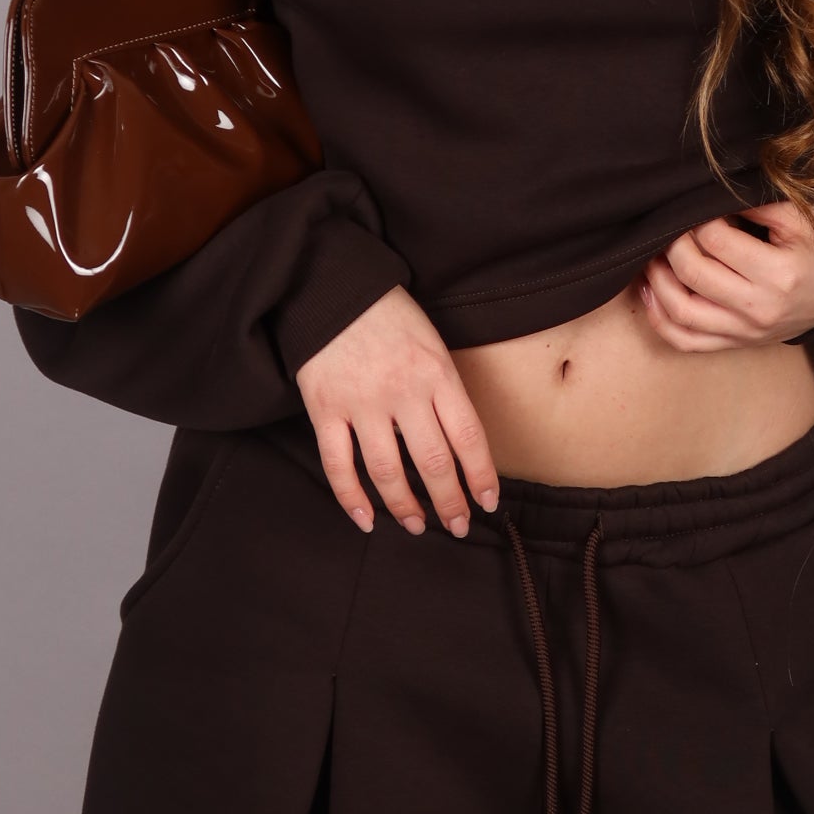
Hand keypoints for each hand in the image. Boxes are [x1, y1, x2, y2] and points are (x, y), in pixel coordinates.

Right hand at [293, 285, 499, 538]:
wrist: (332, 286)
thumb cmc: (390, 315)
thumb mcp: (432, 342)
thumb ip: (444, 389)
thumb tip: (458, 444)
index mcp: (437, 372)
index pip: (469, 437)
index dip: (481, 476)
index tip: (488, 503)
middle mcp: (403, 391)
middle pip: (433, 463)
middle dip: (450, 503)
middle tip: (458, 527)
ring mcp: (361, 402)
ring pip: (387, 471)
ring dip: (405, 507)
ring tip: (417, 526)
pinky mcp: (325, 408)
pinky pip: (339, 464)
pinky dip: (351, 497)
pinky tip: (366, 518)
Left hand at [636, 200, 813, 351]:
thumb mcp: (804, 220)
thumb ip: (760, 204)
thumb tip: (714, 194)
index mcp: (778, 274)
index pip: (716, 241)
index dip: (698, 220)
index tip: (698, 209)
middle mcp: (758, 308)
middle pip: (694, 274)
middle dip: (673, 245)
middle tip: (672, 227)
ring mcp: (744, 332)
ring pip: (681, 312)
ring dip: (657, 281)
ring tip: (653, 255)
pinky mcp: (735, 343)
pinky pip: (686, 341)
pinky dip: (660, 319)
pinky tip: (653, 292)